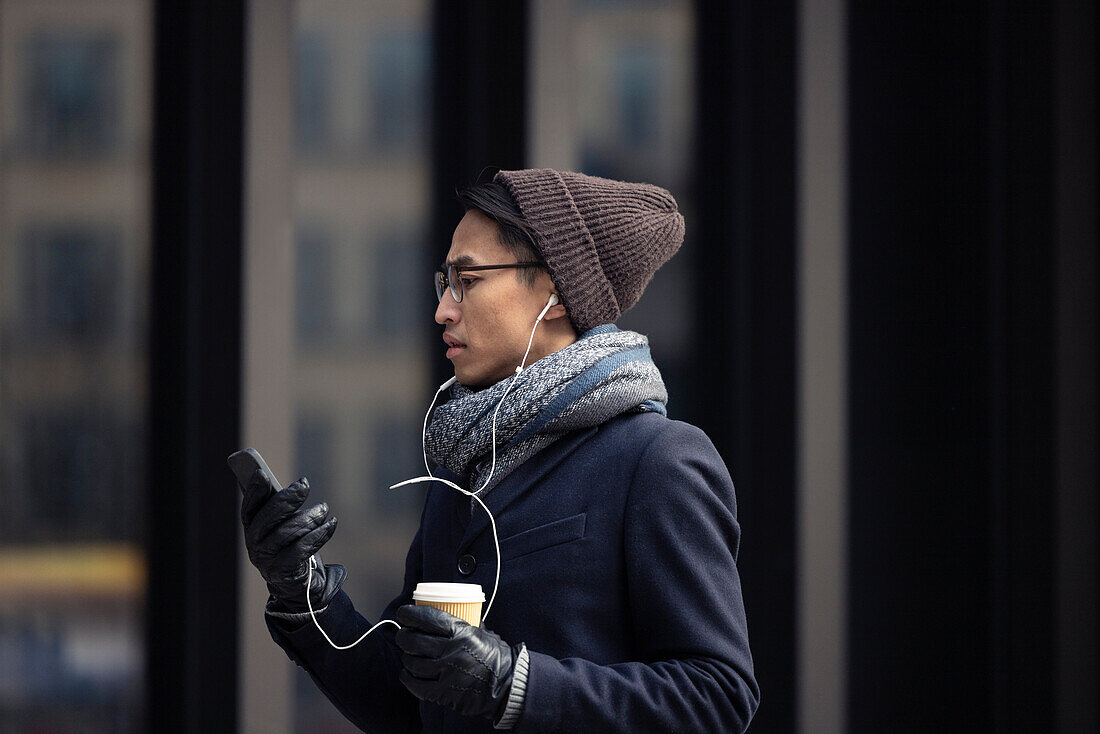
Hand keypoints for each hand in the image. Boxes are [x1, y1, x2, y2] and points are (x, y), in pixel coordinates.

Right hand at [239, 471, 344, 612]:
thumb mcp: (285, 526)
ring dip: (308, 517)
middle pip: (265, 520)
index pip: (248, 508)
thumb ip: (284, 508)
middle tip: (304, 485)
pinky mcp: (283, 573)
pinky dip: (318, 535)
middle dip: (286, 500)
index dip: (253, 491)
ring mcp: (266, 561)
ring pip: (285, 534)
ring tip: (324, 508)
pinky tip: (331, 524)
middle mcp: (254, 545)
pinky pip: (300, 550)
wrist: (297, 585)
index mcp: (252, 530)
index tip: (262, 474)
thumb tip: (299, 485)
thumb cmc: (292, 547)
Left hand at [396, 604, 518, 720]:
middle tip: (404, 635)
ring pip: (412, 663)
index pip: (428, 618)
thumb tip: (452, 614)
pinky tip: (407, 673)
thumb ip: (465, 625)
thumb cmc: (496, 657)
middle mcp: (451, 651)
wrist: (507, 685)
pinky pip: (416, 685)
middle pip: (414, 640)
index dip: (410, 614)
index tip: (403, 613)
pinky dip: (407, 678)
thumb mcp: (483, 633)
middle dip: (403, 636)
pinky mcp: (443, 693)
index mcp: (462, 632)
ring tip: (408, 655)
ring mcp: (446, 673)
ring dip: (406, 657)